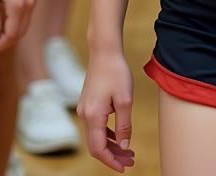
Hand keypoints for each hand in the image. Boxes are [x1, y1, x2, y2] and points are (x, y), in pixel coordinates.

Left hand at [0, 0, 34, 55]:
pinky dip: (17, 24)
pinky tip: (5, 24)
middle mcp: (28, 3)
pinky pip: (26, 16)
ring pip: (25, 25)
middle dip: (7, 42)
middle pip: (21, 32)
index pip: (12, 33)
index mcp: (17, 4)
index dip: (2, 45)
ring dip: (13, 33)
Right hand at [78, 50, 135, 171]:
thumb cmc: (116, 72)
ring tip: (128, 152)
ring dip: (112, 145)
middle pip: (96, 145)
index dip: (111, 161)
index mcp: (93, 116)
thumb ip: (124, 125)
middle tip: (131, 161)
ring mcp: (84, 109)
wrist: (104, 51)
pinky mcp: (88, 103)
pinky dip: (107, 134)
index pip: (98, 149)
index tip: (125, 168)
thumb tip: (125, 146)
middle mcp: (85, 115)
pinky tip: (119, 136)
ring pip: (96, 136)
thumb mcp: (125, 100)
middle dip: (113, 155)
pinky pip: (96, 126)